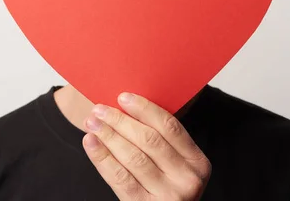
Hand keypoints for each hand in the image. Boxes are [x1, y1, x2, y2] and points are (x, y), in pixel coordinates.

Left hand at [82, 92, 210, 199]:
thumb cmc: (165, 186)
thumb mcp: (175, 165)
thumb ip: (161, 141)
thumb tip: (126, 106)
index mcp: (197, 162)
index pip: (170, 127)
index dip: (145, 109)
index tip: (123, 97)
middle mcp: (187, 179)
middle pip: (149, 140)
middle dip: (121, 121)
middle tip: (100, 109)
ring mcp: (168, 196)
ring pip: (133, 157)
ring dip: (109, 136)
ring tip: (92, 123)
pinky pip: (120, 177)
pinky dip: (102, 157)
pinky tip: (91, 143)